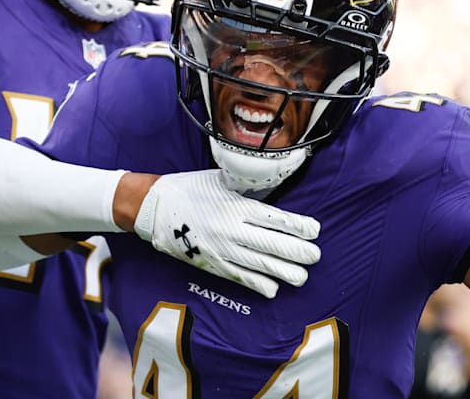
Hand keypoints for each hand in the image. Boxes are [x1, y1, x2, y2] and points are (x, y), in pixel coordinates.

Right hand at [134, 169, 320, 297]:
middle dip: (297, 252)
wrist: (154, 206)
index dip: (298, 226)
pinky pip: (238, 276)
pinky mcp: (210, 263)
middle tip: (315, 256)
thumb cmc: (190, 188)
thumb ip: (245, 187)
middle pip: (271, 244)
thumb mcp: (220, 179)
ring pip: (258, 264)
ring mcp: (220, 249)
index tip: (315, 230)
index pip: (275, 218)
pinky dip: (257, 284)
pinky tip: (273, 289)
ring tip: (302, 277)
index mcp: (236, 205)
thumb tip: (272, 188)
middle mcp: (231, 229)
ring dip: (283, 272)